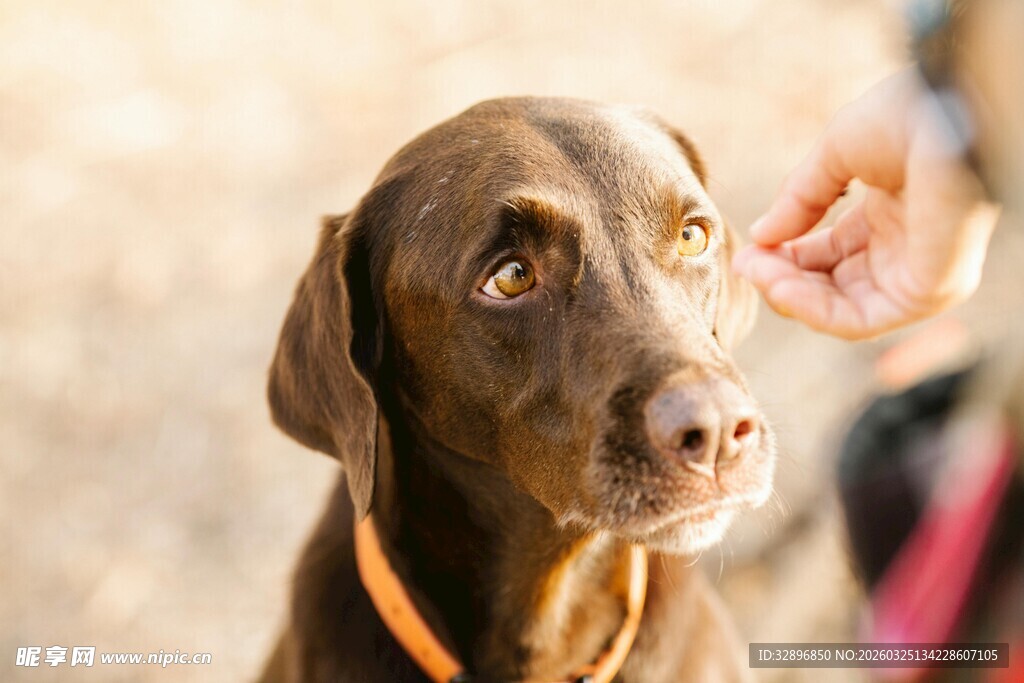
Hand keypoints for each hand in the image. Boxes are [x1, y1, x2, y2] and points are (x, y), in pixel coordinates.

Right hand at [732, 71, 998, 339]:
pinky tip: (781, 287)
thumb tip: (760, 238)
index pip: (829, 255)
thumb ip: (799, 200)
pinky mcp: (928, 290)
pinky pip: (861, 319)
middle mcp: (907, 250)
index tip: (748, 252)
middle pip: (832, 287)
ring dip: (791, 296)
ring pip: (842, 310)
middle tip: (745, 266)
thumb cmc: (907, 116)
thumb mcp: (835, 155)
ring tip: (758, 274)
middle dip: (783, 279)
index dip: (784, 256)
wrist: (950, 108)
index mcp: (892, 215)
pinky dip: (814, 310)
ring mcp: (920, 274)